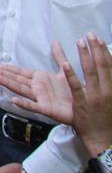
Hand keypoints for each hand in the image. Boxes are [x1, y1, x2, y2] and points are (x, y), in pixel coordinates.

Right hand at [0, 43, 72, 125]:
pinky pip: (33, 106)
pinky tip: (13, 100)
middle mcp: (37, 87)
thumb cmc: (73, 90)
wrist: (84, 105)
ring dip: (9, 84)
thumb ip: (59, 56)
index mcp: (39, 78)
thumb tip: (55, 41)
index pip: (20, 72)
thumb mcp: (65, 69)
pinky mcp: (46, 109)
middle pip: (17, 80)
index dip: (8, 68)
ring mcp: (40, 98)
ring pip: (21, 90)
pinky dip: (23, 104)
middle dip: (4, 74)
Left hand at [66, 33, 111, 154]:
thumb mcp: (109, 97)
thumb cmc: (106, 117)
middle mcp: (106, 91)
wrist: (103, 138)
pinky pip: (76, 87)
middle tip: (89, 34)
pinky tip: (66, 64)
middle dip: (95, 49)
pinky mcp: (82, 104)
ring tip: (80, 42)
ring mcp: (94, 97)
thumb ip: (106, 82)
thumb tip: (107, 68)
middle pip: (101, 66)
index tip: (98, 38)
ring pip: (90, 73)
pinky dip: (71, 75)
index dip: (104, 51)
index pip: (109, 66)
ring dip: (85, 56)